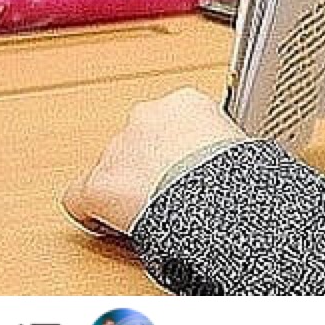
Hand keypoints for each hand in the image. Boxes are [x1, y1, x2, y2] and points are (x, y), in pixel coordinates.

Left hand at [63, 88, 246, 235]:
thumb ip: (226, 146)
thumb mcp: (244, 148)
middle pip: (139, 139)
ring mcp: (118, 148)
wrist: (222, 201)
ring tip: (150, 209)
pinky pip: (81, 198)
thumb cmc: (242, 177)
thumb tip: (238, 163)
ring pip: (112, 166)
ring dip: (126, 184)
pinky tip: (111, 222)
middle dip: (150, 163)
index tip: (187, 166)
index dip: (179, 146)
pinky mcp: (98, 184)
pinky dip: (92, 211)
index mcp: (187, 101)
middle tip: (171, 190)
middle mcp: (147, 116)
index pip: (174, 117)